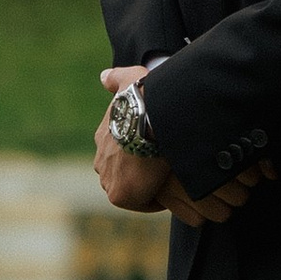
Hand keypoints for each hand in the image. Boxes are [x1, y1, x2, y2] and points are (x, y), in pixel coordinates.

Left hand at [95, 65, 275, 225]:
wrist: (152, 118)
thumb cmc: (145, 98)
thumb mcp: (132, 80)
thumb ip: (118, 78)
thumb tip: (104, 77)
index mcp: (106, 136)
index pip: (124, 150)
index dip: (144, 149)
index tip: (163, 146)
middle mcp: (102, 160)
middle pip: (127, 171)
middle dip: (145, 170)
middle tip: (172, 162)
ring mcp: (110, 179)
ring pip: (136, 187)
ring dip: (153, 184)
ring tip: (178, 175)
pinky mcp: (121, 195)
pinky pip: (145, 202)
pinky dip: (161, 197)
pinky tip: (178, 186)